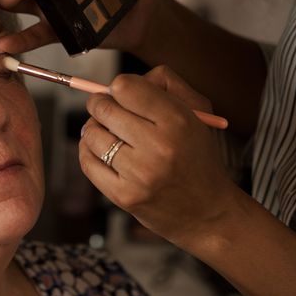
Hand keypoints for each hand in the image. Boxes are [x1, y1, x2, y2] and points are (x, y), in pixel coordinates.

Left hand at [78, 65, 235, 247]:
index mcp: (177, 120)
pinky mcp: (124, 196)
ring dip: (93, 129)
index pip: (124, 87)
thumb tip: (119, 82)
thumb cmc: (197, 156)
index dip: (118, 87)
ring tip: (106, 133)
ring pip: (91, 134)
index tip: (121, 95)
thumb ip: (162, 84)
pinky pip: (87, 162)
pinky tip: (100, 151)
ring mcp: (139, 173)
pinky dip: (88, 152)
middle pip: (103, 108)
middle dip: (100, 105)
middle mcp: (158, 146)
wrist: (209, 213)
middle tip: (106, 110)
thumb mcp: (196, 112)